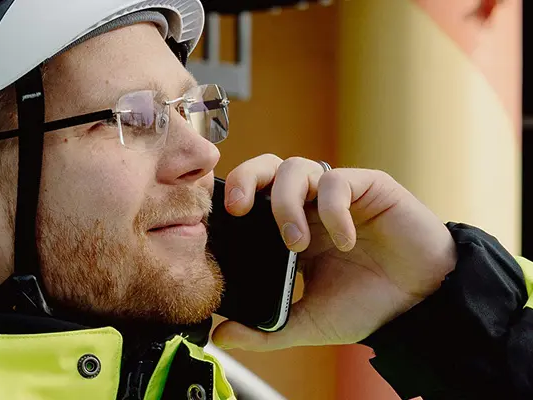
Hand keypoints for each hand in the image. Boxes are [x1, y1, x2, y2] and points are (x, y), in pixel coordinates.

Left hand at [211, 155, 457, 350]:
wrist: (421, 302)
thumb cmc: (366, 305)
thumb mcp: (310, 321)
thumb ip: (267, 330)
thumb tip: (222, 336)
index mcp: (291, 227)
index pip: (252, 196)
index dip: (233, 200)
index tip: (218, 225)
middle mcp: (310, 204)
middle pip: (266, 167)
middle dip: (246, 179)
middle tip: (240, 211)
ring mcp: (337, 193)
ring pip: (297, 168)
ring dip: (288, 204)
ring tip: (296, 244)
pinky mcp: (368, 186)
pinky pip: (338, 181)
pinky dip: (334, 210)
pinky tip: (345, 240)